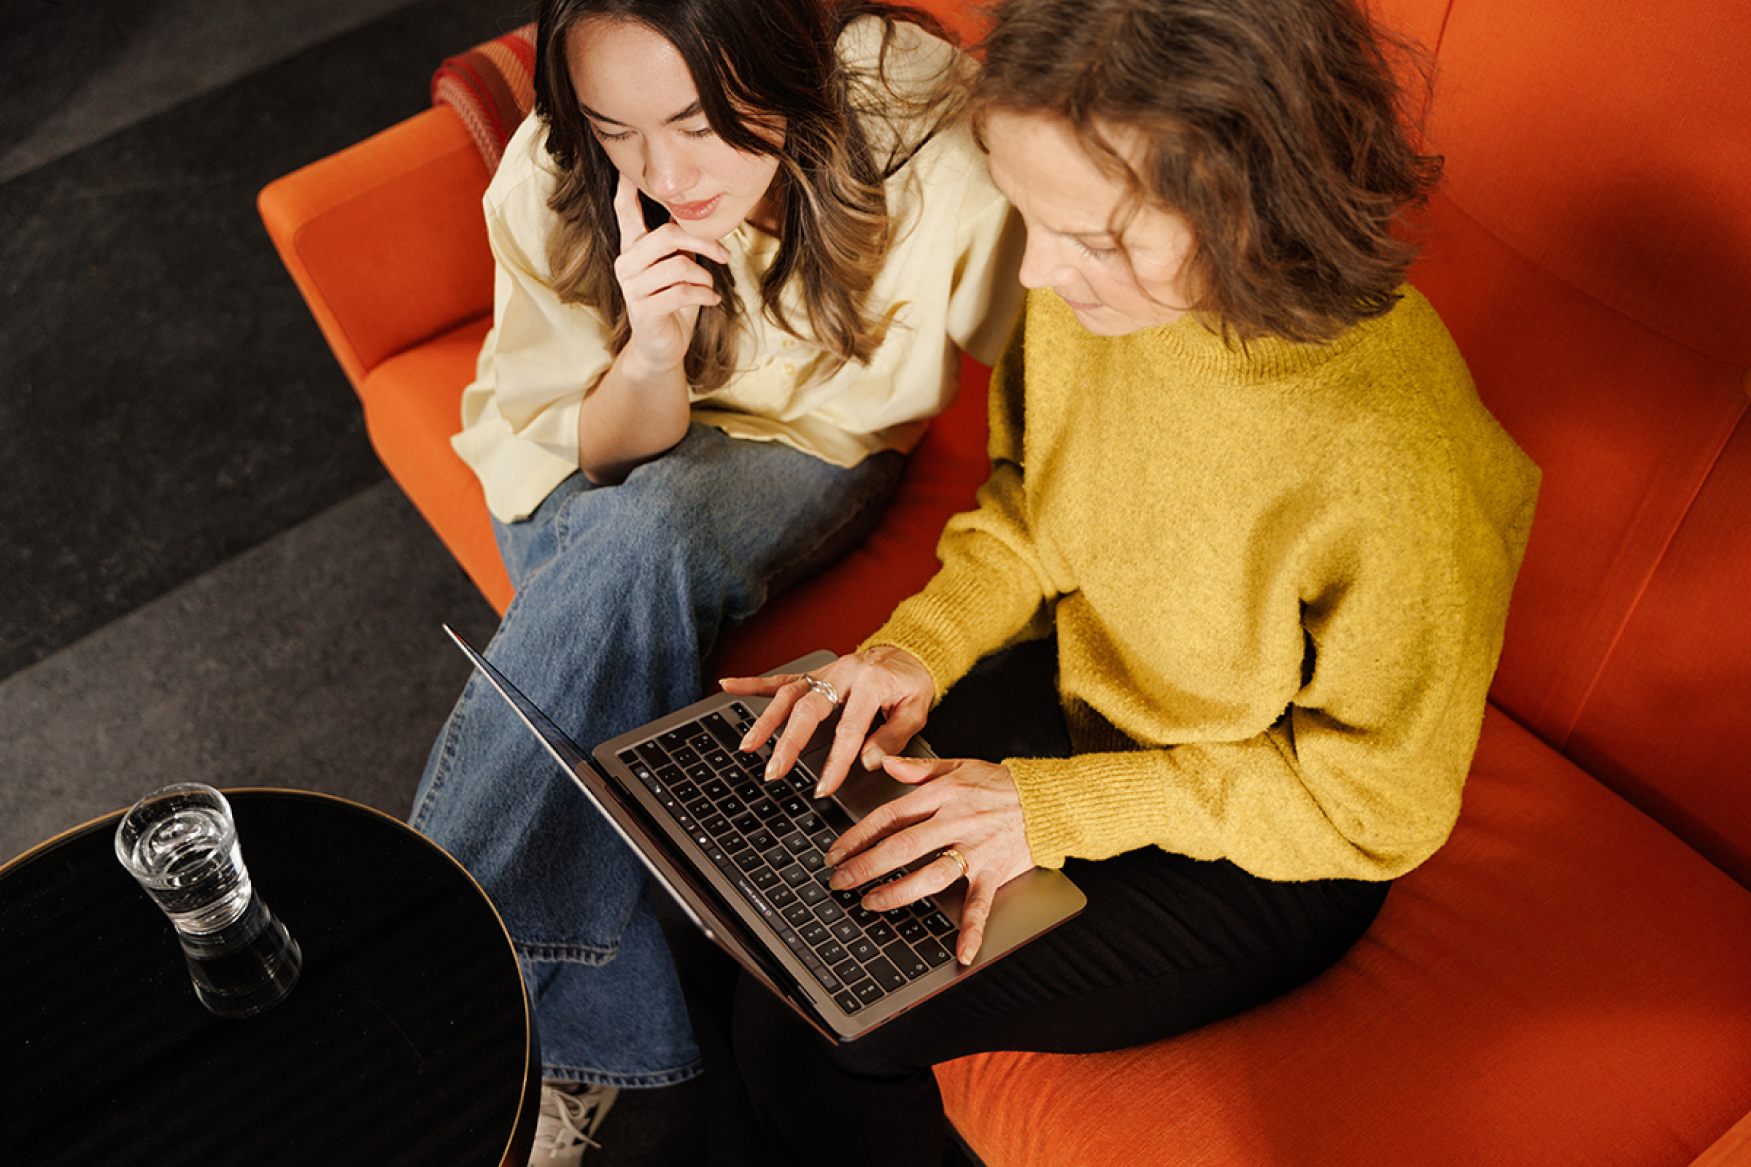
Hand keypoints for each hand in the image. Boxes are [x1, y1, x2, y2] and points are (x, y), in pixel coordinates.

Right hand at [611, 173, 726, 375]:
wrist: (662, 347)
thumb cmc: (672, 303)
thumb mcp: (676, 266)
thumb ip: (676, 240)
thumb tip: (688, 206)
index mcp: (633, 248)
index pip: (624, 211)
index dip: (627, 189)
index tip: (629, 168)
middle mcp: (626, 263)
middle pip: (667, 236)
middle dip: (702, 243)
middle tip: (723, 254)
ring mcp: (632, 287)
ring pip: (680, 266)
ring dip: (704, 277)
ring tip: (708, 288)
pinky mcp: (644, 309)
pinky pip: (683, 292)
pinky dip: (704, 295)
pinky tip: (711, 301)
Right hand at [721, 646, 933, 797]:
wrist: (910, 650)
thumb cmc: (912, 682)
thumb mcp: (917, 710)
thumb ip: (893, 737)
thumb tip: (868, 762)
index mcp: (871, 683)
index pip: (848, 730)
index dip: (835, 762)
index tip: (823, 787)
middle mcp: (843, 674)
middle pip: (808, 710)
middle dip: (788, 742)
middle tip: (774, 770)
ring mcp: (826, 672)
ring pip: (789, 695)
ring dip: (766, 720)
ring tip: (748, 745)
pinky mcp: (816, 673)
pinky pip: (782, 678)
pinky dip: (754, 683)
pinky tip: (730, 686)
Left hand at [824, 756, 1031, 964]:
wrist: (1049, 799)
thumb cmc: (1002, 784)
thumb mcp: (959, 765)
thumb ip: (919, 767)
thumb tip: (885, 763)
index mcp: (942, 795)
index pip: (890, 816)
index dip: (858, 835)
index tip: (837, 852)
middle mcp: (955, 822)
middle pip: (902, 846)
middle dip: (865, 866)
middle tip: (841, 882)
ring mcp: (976, 849)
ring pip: (931, 874)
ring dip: (898, 892)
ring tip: (872, 903)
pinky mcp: (995, 871)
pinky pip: (981, 904)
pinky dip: (973, 931)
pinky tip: (961, 953)